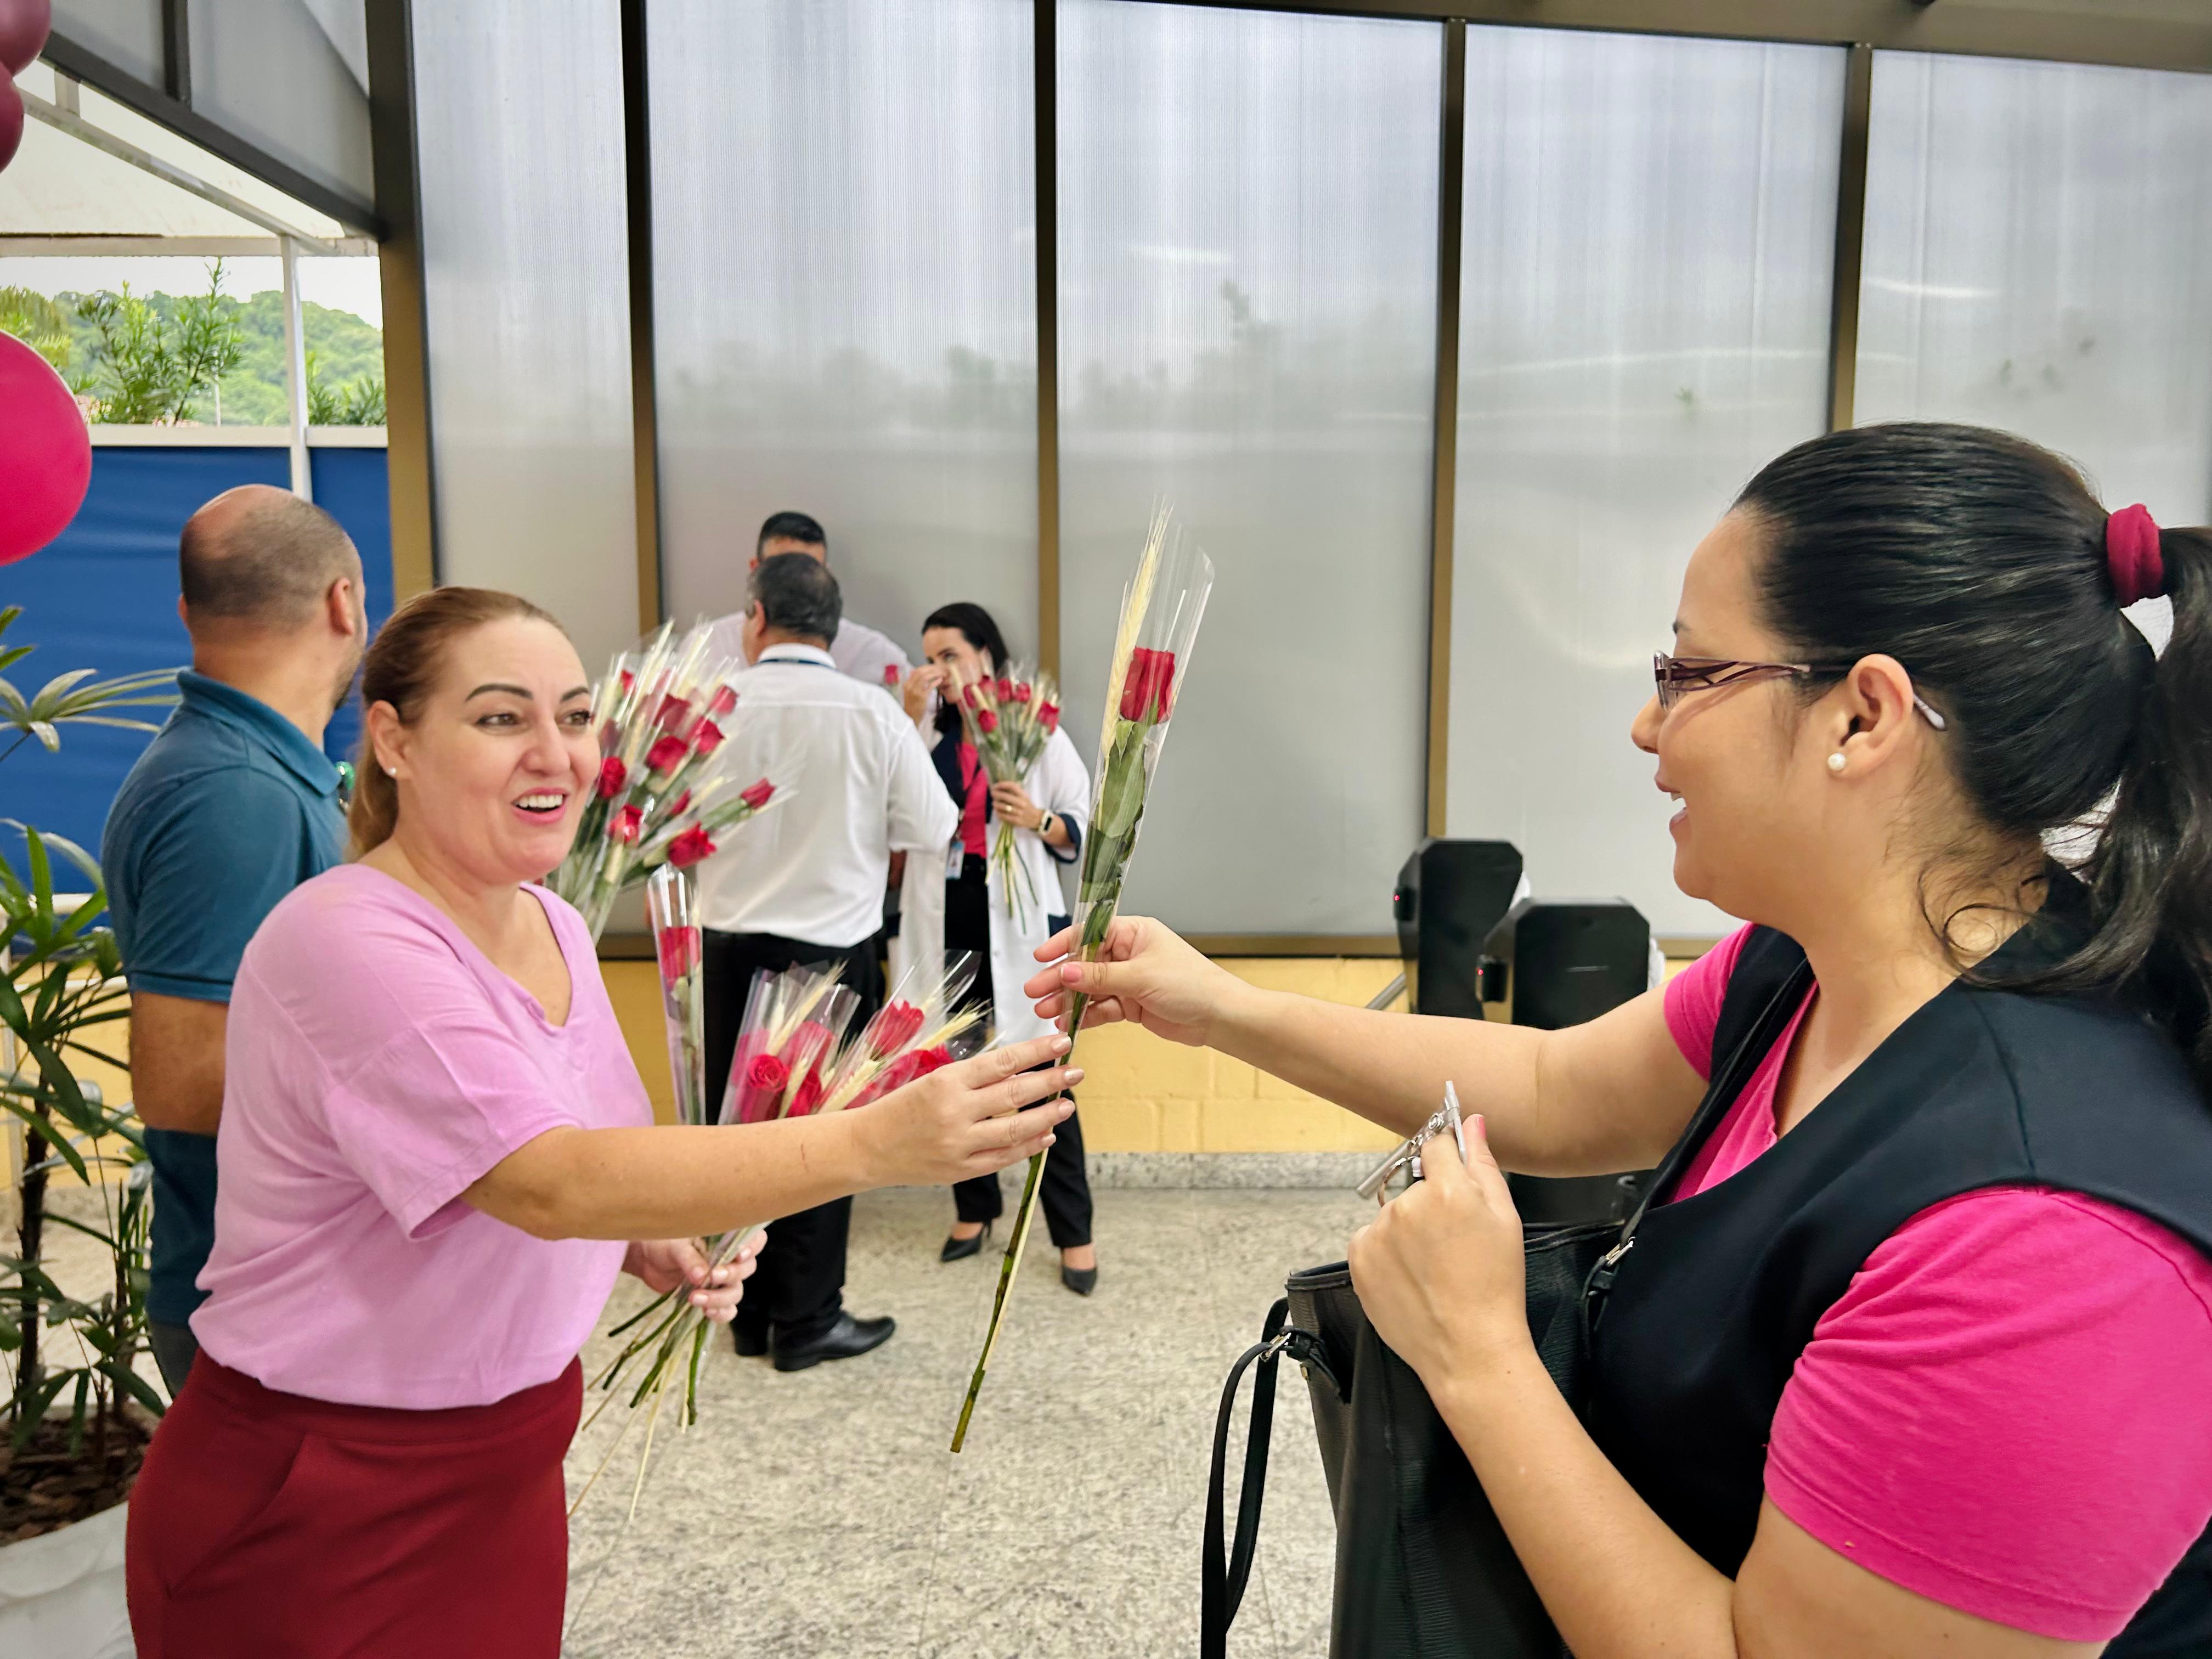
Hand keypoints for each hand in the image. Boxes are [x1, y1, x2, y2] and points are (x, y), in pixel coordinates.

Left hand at [622, 1231, 763, 1324]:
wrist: (648, 1260)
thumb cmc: (665, 1243)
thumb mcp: (675, 1245)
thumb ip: (689, 1257)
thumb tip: (700, 1276)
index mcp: (727, 1238)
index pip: (755, 1240)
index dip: (753, 1248)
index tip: (738, 1255)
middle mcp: (730, 1260)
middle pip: (747, 1269)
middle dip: (731, 1275)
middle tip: (712, 1276)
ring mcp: (722, 1282)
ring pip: (735, 1292)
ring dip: (719, 1298)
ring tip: (695, 1298)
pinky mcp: (712, 1299)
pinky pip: (727, 1310)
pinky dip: (720, 1313)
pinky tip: (706, 1312)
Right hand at [853, 1031, 1080, 1186]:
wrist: (867, 1147)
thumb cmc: (901, 1108)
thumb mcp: (932, 1080)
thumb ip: (973, 1078)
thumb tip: (1020, 1069)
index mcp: (946, 1082)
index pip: (1002, 1063)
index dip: (1036, 1052)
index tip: (1061, 1042)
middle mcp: (955, 1113)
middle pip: (1015, 1095)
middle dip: (1051, 1081)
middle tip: (1076, 1071)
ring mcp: (959, 1145)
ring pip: (1016, 1130)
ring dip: (1047, 1116)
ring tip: (1067, 1105)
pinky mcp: (961, 1170)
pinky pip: (1004, 1158)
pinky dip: (1029, 1147)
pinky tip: (1046, 1135)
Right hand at [903, 664, 947, 722]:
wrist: (911, 717)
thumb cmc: (912, 704)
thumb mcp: (909, 691)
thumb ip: (912, 681)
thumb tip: (913, 670)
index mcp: (907, 684)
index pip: (917, 670)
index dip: (928, 667)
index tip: (935, 667)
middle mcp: (910, 686)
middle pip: (921, 671)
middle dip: (933, 668)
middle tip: (941, 669)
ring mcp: (915, 691)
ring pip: (926, 677)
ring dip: (935, 673)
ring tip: (942, 673)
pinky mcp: (922, 697)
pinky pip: (930, 686)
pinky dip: (936, 681)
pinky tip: (941, 680)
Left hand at [989, 779, 1042, 830]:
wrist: (1035, 818)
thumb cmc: (1027, 805)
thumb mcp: (1024, 796)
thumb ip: (1014, 791)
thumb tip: (999, 787)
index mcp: (1023, 795)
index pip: (1012, 786)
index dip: (1002, 785)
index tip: (996, 785)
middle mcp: (1021, 803)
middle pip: (1005, 796)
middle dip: (996, 794)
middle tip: (992, 793)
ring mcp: (1019, 812)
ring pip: (1003, 807)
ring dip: (996, 804)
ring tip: (994, 803)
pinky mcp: (1016, 820)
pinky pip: (1003, 816)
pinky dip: (998, 813)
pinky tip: (997, 811)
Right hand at [1021, 915, 1242, 1047]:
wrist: (1219, 1017)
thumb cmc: (1191, 985)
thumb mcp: (1141, 976)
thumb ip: (1099, 976)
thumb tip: (1064, 971)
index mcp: (1133, 933)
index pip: (1089, 932)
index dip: (1062, 944)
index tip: (1040, 957)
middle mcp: (1128, 953)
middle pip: (1084, 963)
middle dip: (1059, 978)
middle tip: (1034, 991)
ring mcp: (1128, 980)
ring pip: (1089, 988)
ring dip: (1068, 1000)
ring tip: (1046, 1012)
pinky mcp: (1131, 1004)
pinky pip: (1101, 1008)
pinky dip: (1085, 1016)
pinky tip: (1068, 1023)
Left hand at [1346, 1116, 1530, 1382]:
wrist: (1469, 1348)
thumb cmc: (1496, 1286)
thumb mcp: (1505, 1218)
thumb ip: (1483, 1163)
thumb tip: (1473, 1121)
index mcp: (1446, 1189)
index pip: (1436, 1146)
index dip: (1447, 1160)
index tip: (1451, 1176)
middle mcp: (1406, 1205)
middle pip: (1415, 1185)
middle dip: (1431, 1203)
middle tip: (1453, 1242)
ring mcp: (1378, 1232)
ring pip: (1393, 1215)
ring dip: (1407, 1230)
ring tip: (1433, 1267)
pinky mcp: (1358, 1257)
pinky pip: (1371, 1239)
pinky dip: (1386, 1252)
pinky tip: (1411, 1276)